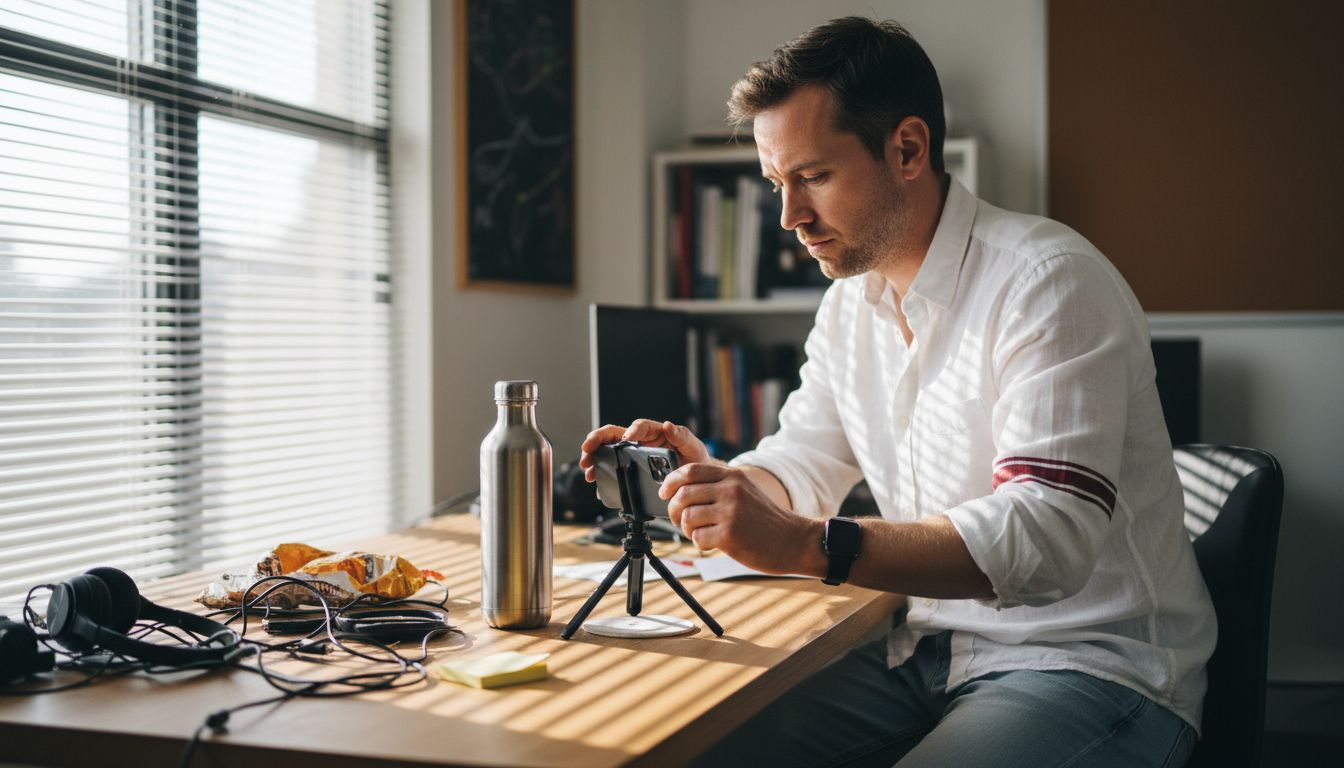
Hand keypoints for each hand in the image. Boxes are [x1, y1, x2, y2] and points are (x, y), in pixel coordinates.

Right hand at [577, 419, 710, 482]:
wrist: (696, 480)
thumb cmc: (694, 460)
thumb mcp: (692, 446)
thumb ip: (682, 436)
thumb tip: (668, 425)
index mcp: (655, 433)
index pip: (639, 426)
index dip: (630, 431)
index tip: (626, 439)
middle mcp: (640, 442)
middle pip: (614, 435)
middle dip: (598, 440)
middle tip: (588, 449)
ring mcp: (633, 456)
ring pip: (608, 450)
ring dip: (594, 456)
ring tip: (587, 467)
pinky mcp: (630, 469)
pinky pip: (612, 468)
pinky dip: (600, 472)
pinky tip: (594, 480)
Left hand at [659, 462, 818, 574]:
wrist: (793, 541)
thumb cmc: (765, 520)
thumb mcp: (745, 491)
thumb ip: (718, 486)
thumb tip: (681, 488)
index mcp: (733, 476)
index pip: (690, 470)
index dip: (670, 481)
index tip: (664, 492)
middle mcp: (731, 490)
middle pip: (682, 494)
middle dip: (673, 510)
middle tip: (678, 520)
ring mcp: (730, 512)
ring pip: (686, 517)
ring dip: (686, 529)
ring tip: (699, 533)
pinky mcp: (729, 535)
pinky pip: (697, 538)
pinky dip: (700, 543)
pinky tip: (713, 544)